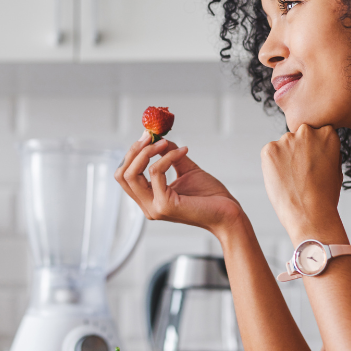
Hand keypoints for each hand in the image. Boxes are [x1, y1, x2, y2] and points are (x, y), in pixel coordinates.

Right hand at [116, 134, 243, 236]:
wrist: (228, 213)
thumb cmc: (210, 196)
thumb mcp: (185, 169)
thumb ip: (169, 155)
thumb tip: (159, 138)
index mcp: (149, 200)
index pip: (124, 176)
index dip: (132, 154)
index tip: (146, 136)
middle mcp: (148, 206)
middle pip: (122, 175)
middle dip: (134, 151)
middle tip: (149, 136)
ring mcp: (154, 207)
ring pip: (132, 174)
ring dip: (147, 152)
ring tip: (163, 142)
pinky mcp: (165, 205)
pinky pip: (156, 172)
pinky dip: (167, 157)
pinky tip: (183, 152)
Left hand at [261, 124, 344, 242]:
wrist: (310, 214)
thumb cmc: (325, 196)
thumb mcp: (336, 167)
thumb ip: (326, 150)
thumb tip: (317, 144)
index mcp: (327, 133)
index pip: (317, 134)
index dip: (314, 151)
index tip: (314, 164)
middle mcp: (307, 131)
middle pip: (299, 137)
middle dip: (299, 151)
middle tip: (302, 173)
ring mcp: (286, 139)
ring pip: (283, 146)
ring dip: (285, 158)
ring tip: (292, 180)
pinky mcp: (269, 149)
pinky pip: (270, 154)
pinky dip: (272, 165)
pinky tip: (282, 180)